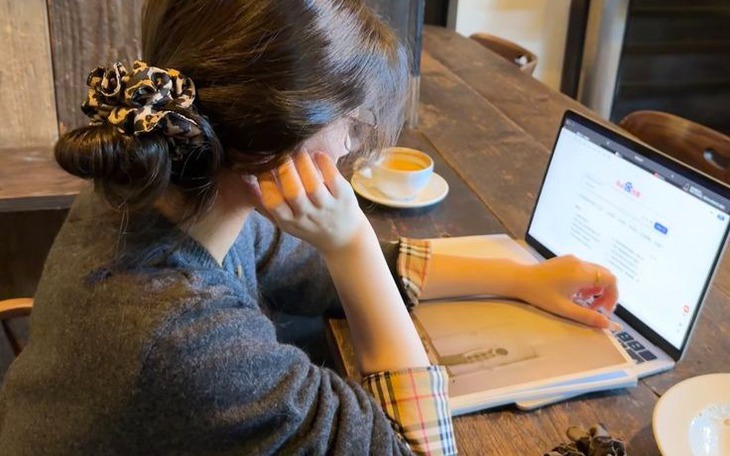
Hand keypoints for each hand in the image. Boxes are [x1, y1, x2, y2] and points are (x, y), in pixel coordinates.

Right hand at [253, 150, 369, 253]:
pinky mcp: (343, 198)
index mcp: (289, 222)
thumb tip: (246, 178)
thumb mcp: (286, 222)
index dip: (266, 181)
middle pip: (293, 192)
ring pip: (313, 184)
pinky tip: (317, 155)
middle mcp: (307, 216)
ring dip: (303, 162)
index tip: (265, 165)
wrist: (344, 239)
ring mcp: (327, 208)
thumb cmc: (310, 224)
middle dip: (284, 168)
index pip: (273, 202)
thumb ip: (268, 203)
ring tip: (298, 150)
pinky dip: (324, 162)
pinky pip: (333, 177)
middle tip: (281, 152)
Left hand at [518, 255, 618, 328]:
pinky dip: (587, 281)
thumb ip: (587, 316)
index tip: (605, 310)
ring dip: (596, 287)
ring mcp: (573, 259)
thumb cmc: (539, 294)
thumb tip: (607, 324)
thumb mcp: (564, 309)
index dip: (613, 296)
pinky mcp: (567, 260)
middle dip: (605, 293)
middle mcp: (580, 262)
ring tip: (583, 300)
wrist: (519, 279)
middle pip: (605, 275)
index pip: (611, 280)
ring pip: (596, 272)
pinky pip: (585, 269)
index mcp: (581, 273)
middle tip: (595, 308)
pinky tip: (575, 292)